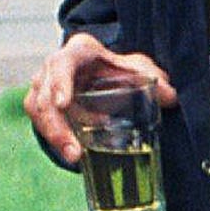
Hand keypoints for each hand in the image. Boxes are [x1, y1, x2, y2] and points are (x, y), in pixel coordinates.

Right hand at [24, 32, 175, 167]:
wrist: (100, 71)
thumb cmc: (117, 68)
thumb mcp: (137, 69)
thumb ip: (153, 79)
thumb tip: (171, 97)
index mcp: (78, 52)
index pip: (61, 64)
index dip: (59, 83)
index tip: (63, 104)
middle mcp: (54, 67)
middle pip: (44, 96)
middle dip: (57, 127)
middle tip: (75, 153)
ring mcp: (43, 86)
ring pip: (38, 112)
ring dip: (55, 137)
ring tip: (76, 158)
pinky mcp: (41, 105)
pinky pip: (40, 123)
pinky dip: (55, 139)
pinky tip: (74, 154)